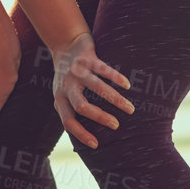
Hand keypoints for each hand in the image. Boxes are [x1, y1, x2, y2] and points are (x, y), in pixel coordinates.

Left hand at [50, 32, 133, 150]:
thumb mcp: (63, 93)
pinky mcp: (87, 58)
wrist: (64, 43)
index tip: (96, 144)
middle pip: (82, 106)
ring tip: (129, 109)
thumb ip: (70, 110)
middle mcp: (67, 85)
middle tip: (116, 125)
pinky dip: (117, 78)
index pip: (68, 121)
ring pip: (97, 88)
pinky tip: (127, 85)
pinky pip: (104, 69)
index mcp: (60, 98)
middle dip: (100, 117)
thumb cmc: (67, 76)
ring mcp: (77, 71)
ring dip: (115, 100)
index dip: (80, 134)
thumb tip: (84, 135)